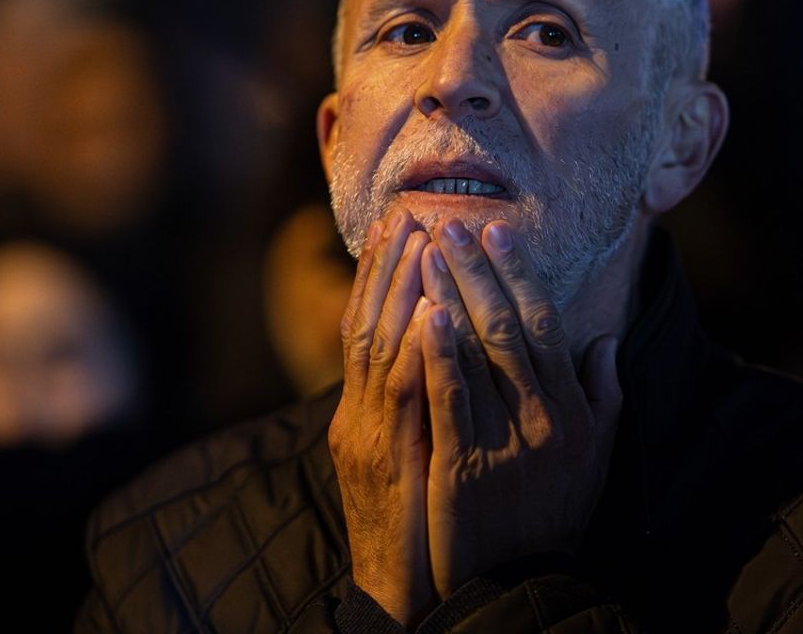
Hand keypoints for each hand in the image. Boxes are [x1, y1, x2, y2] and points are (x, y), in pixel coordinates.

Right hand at [328, 208, 435, 625]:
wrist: (398, 591)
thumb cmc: (414, 524)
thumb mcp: (412, 456)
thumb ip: (425, 405)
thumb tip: (444, 357)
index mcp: (365, 411)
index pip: (370, 329)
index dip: (382, 277)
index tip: (402, 227)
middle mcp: (358, 414)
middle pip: (366, 325)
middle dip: (386, 267)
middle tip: (407, 212)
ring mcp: (368, 436)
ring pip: (377, 349)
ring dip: (396, 292)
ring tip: (418, 241)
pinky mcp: (387, 460)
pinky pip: (402, 398)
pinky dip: (414, 352)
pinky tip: (431, 313)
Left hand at [419, 218, 622, 596]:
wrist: (521, 582)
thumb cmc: (553, 514)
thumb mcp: (595, 458)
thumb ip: (604, 397)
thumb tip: (604, 342)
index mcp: (571, 412)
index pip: (544, 328)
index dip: (520, 277)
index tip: (499, 235)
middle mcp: (543, 420)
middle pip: (507, 328)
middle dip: (478, 271)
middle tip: (451, 224)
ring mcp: (504, 443)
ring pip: (476, 354)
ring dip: (450, 295)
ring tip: (427, 248)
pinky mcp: (464, 467)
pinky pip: (448, 400)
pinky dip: (435, 353)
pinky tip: (420, 314)